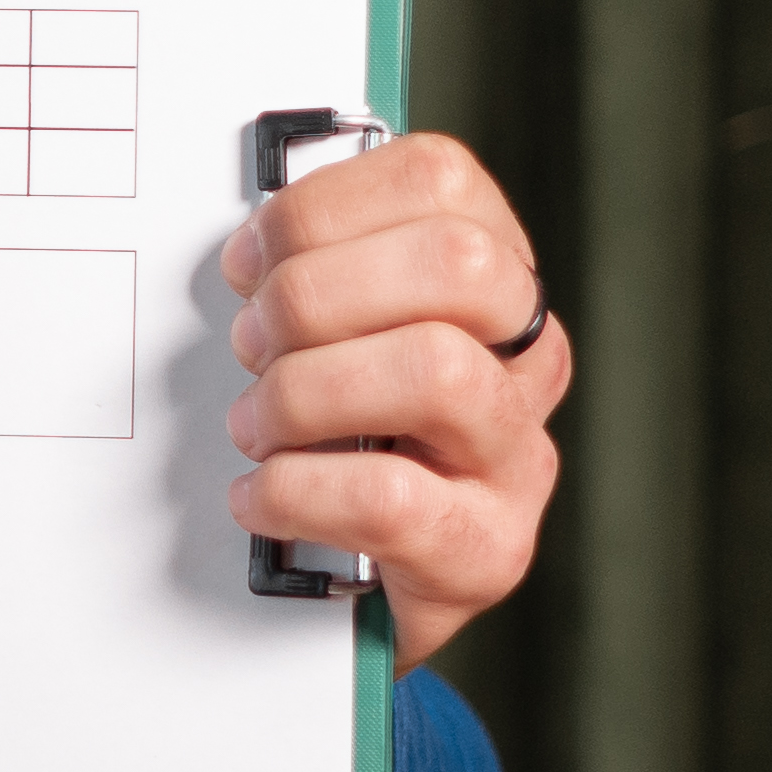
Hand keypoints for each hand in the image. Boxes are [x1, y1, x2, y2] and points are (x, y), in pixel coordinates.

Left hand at [217, 133, 565, 673]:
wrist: (354, 591)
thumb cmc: (332, 444)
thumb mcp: (327, 342)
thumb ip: (309, 274)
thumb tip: (246, 249)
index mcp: (489, 281)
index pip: (441, 180)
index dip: (324, 206)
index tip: (249, 258)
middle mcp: (524, 360)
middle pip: (455, 263)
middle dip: (318, 293)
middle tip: (251, 344)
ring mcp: (517, 457)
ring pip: (434, 371)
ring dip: (306, 393)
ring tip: (255, 426)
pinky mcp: (488, 550)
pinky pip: (393, 498)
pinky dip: (297, 491)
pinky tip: (258, 498)